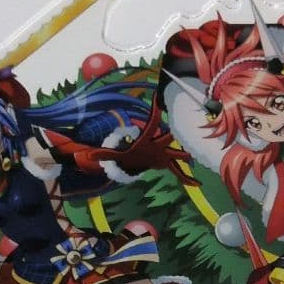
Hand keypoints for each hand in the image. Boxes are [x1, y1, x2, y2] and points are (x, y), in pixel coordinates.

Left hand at [78, 117, 193, 177]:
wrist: (138, 159)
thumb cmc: (128, 153)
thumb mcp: (116, 155)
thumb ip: (104, 154)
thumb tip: (87, 155)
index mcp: (147, 140)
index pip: (152, 124)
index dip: (156, 113)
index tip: (159, 99)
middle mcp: (158, 145)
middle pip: (167, 138)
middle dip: (174, 136)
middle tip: (185, 127)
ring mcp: (164, 154)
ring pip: (176, 154)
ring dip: (184, 156)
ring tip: (194, 156)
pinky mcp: (167, 164)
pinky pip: (178, 171)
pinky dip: (186, 178)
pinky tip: (196, 184)